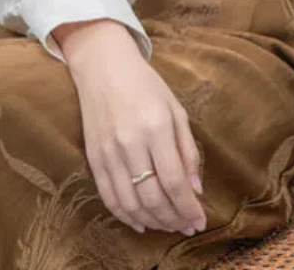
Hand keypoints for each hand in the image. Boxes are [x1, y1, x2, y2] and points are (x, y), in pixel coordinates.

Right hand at [52, 19, 206, 235]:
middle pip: (153, 197)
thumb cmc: (146, 85)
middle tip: (187, 226)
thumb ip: (187, 149)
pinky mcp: (93, 158)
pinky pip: (108, 197)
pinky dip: (126, 216)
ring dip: (152, 222)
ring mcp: (108, 152)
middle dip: (173, 219)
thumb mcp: (176, 109)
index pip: (174, 181)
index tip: (200, 221)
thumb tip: (196, 189)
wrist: (103, 67)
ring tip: (168, 225)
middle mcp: (130, 143)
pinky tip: (141, 223)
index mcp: (156, 127)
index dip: (188, 208)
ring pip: (130, 204)